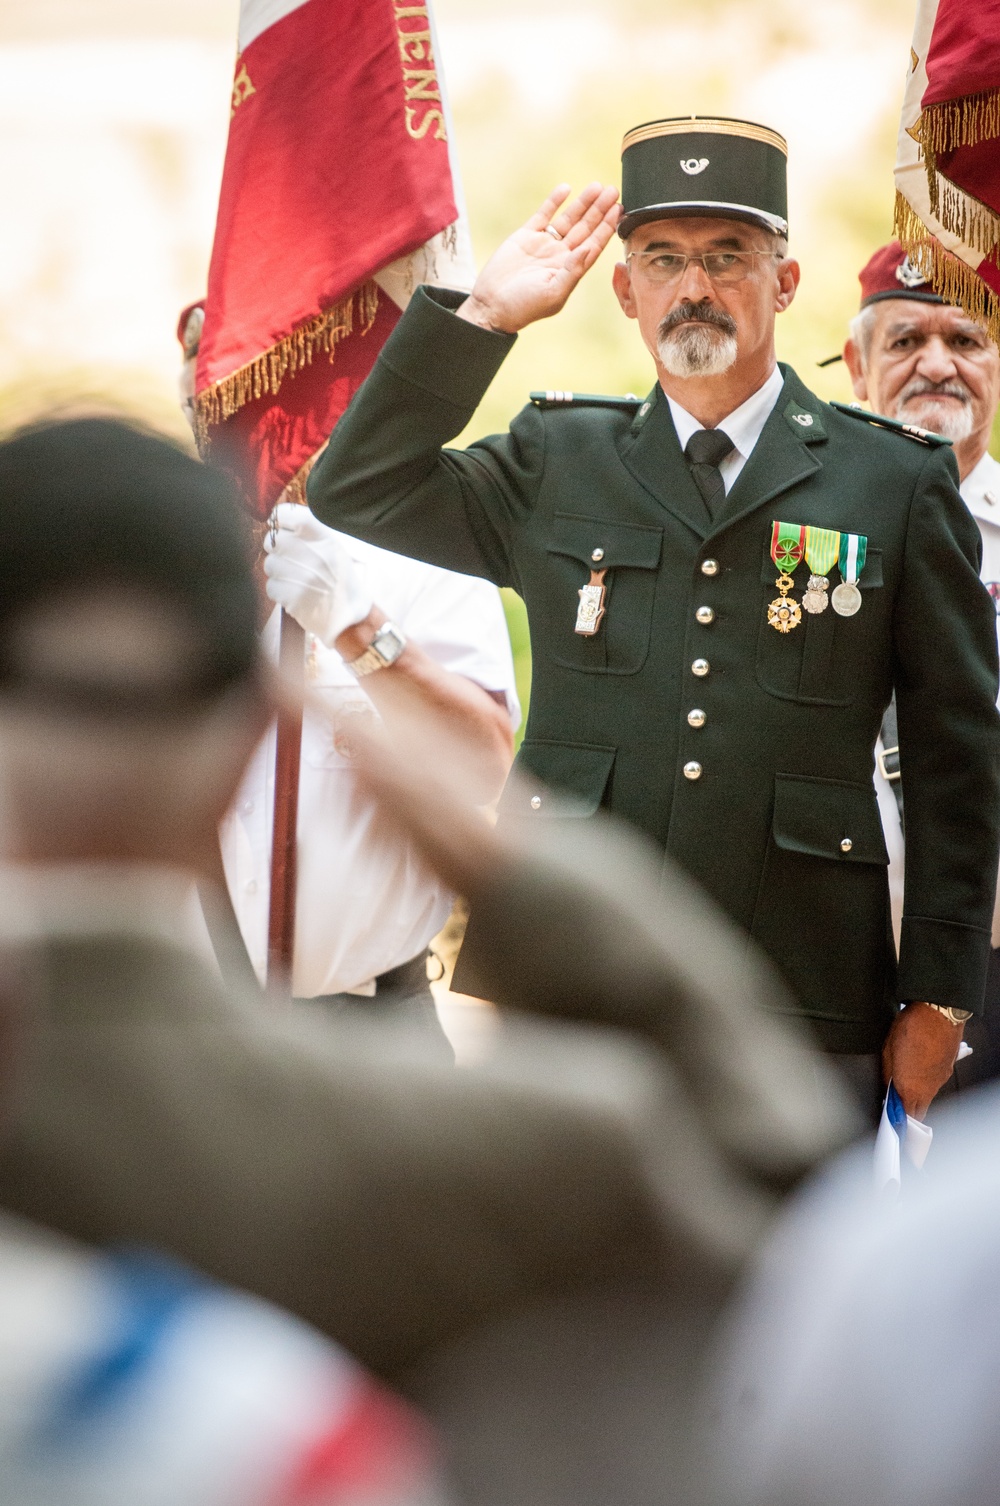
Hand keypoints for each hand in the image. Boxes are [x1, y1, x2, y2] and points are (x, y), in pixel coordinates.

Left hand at [263, 503, 372, 645]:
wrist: (350, 615)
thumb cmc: (340, 580)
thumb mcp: (334, 549)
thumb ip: (309, 535)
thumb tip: (278, 523)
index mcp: (324, 538)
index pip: (288, 516)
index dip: (279, 520)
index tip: (279, 526)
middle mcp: (313, 554)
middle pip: (273, 541)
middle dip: (276, 550)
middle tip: (288, 560)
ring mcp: (301, 576)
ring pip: (269, 564)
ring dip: (278, 572)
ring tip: (294, 579)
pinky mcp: (292, 596)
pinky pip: (271, 586)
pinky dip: (279, 591)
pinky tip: (294, 593)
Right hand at [458, 181, 620, 333]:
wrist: (491, 305)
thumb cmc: (523, 306)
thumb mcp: (553, 293)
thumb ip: (572, 271)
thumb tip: (588, 249)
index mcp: (570, 270)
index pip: (594, 244)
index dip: (606, 227)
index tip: (618, 210)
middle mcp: (560, 255)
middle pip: (585, 228)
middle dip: (599, 210)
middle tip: (614, 191)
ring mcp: (544, 244)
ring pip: (568, 219)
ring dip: (582, 203)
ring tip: (597, 187)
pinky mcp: (526, 236)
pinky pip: (544, 215)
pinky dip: (554, 202)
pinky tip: (566, 189)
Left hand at [882, 1002, 963, 1118]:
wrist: (938, 1013)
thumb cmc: (912, 1028)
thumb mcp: (888, 1051)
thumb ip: (888, 1074)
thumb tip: (887, 1086)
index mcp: (910, 1088)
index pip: (906, 1116)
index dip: (898, 1119)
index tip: (891, 1117)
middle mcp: (928, 1089)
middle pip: (919, 1110)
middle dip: (909, 1111)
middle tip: (898, 1104)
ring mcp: (940, 1080)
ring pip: (929, 1096)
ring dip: (918, 1094)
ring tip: (906, 1080)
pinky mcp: (948, 1069)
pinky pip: (936, 1082)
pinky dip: (927, 1081)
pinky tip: (919, 1067)